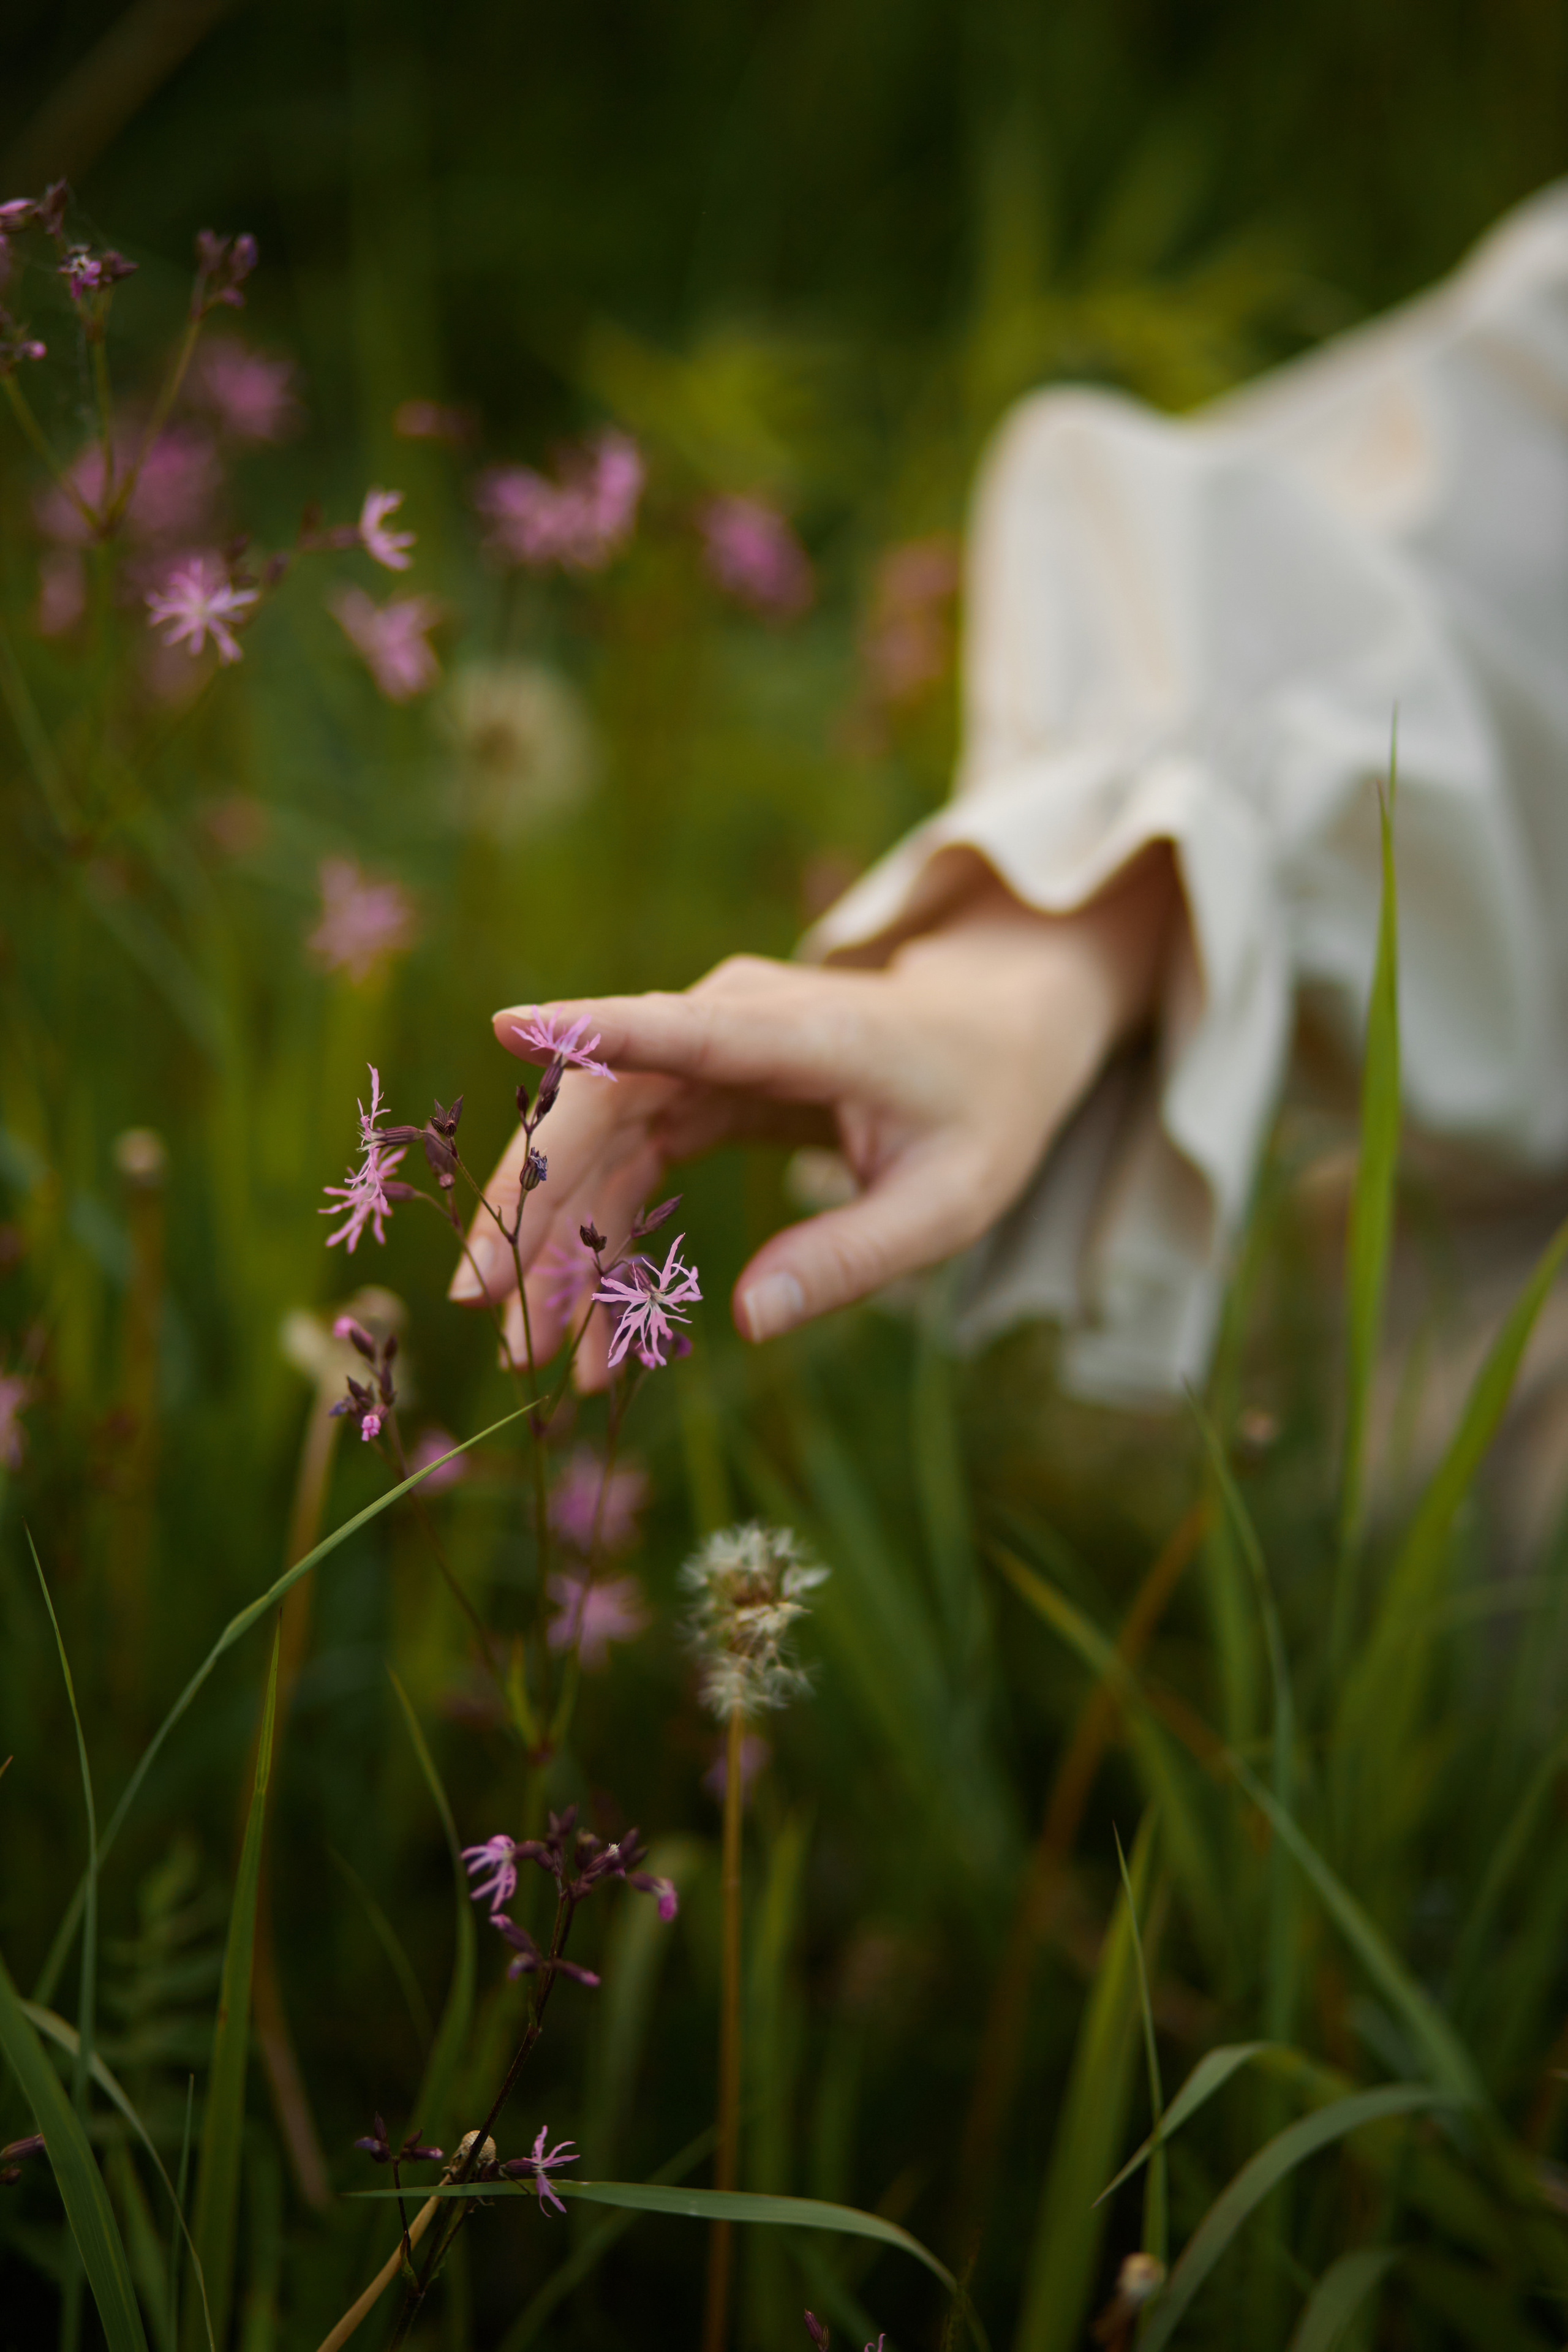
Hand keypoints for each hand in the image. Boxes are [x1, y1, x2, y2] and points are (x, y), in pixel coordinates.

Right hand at [449, 849, 1176, 1387]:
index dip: (594, 1029)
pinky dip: (603, 1247)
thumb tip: (745, 1324)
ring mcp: (702, 1053)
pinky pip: (624, 1168)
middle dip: (530, 1208)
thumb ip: (853, 1256)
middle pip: (597, 1104)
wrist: (995, 1036)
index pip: (680, 1029)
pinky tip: (593, 1337)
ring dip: (556, 1249)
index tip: (506, 1026)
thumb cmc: (982, 1110)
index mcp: (797, 1035)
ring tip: (536, 1359)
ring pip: (593, 1146)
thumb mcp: (950, 1202)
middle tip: (484, 1313)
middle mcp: (729, 1024)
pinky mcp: (695, 1088)